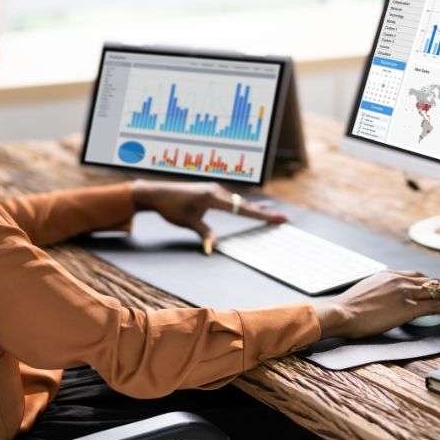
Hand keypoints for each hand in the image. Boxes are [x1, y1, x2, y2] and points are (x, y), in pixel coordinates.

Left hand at [131, 179, 286, 251]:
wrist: (156, 193)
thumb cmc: (171, 207)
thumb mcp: (188, 222)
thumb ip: (204, 233)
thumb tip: (211, 249)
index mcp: (213, 197)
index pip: (242, 209)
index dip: (261, 215)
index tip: (277, 217)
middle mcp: (217, 191)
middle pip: (245, 205)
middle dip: (264, 213)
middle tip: (283, 219)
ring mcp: (214, 190)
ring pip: (239, 202)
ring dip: (255, 209)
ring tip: (273, 215)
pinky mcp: (211, 192)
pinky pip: (232, 200)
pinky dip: (244, 205)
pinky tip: (252, 206)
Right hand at [314, 269, 439, 338]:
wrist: (341, 313)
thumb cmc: (349, 309)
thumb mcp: (366, 293)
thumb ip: (380, 293)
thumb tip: (386, 301)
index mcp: (389, 275)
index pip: (420, 277)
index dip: (437, 283)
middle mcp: (400, 279)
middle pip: (434, 282)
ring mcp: (405, 292)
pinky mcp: (408, 306)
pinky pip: (437, 305)